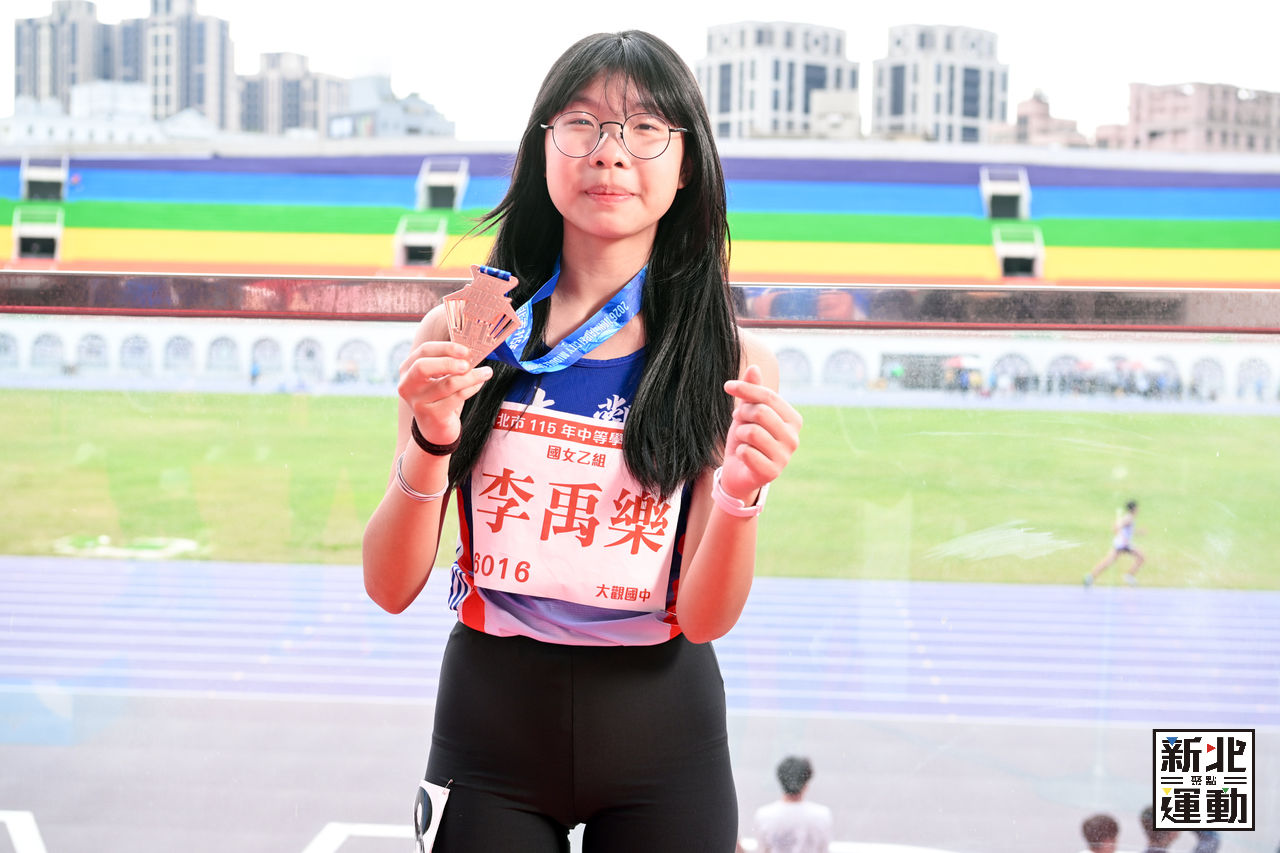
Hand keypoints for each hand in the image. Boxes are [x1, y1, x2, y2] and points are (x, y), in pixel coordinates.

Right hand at [397, 341, 491, 444]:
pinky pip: (456, 398)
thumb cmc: (438, 396)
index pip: (424, 351)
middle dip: (448, 362)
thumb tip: (471, 351)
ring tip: (486, 372)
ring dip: (470, 377)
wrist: (434, 428)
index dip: (446, 347)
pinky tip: (479, 384)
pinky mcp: (432, 415)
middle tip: (468, 363)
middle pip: (423, 366)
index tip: (466, 349)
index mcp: (407, 369)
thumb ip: (448, 362)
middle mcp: (407, 385)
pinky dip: (471, 389)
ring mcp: (418, 402)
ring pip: (447, 384)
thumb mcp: (438, 377)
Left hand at [719, 364, 801, 501]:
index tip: (728, 386)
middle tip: (739, 422)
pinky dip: (739, 451)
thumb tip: (754, 367)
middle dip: (742, 415)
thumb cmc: (745, 438)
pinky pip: (747, 452)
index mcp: (793, 419)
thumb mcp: (747, 411)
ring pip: (752, 432)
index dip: (746, 389)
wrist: (738, 471)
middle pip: (761, 412)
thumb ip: (752, 391)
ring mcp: (785, 456)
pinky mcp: (773, 472)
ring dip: (740, 434)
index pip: (769, 396)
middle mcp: (794, 437)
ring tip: (742, 440)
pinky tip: (744, 456)